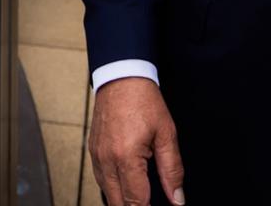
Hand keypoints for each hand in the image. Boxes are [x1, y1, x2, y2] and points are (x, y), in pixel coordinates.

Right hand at [88, 77, 183, 205]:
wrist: (121, 77)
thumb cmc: (144, 101)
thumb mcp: (166, 134)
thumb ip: (172, 170)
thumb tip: (177, 199)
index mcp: (126, 156)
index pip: (136, 201)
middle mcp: (107, 159)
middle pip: (118, 203)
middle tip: (151, 204)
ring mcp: (97, 155)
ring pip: (107, 194)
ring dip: (123, 200)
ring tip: (141, 198)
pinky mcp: (93, 150)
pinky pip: (100, 179)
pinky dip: (113, 188)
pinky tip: (125, 187)